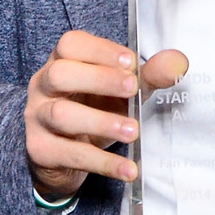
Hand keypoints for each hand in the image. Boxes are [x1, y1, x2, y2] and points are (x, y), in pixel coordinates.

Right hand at [24, 30, 186, 201]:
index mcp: (62, 62)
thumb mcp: (120, 92)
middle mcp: (43, 86)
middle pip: (60, 74)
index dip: (100, 50)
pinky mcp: (41, 150)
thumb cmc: (92, 110)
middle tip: (133, 90)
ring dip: (100, 122)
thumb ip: (147, 76)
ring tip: (132, 132)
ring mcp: (37, 118)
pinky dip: (102, 163)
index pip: (71, 44)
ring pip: (61, 115)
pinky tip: (128, 169)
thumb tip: (178, 62)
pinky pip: (70, 155)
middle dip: (99, 79)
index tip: (131, 62)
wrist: (62, 155)